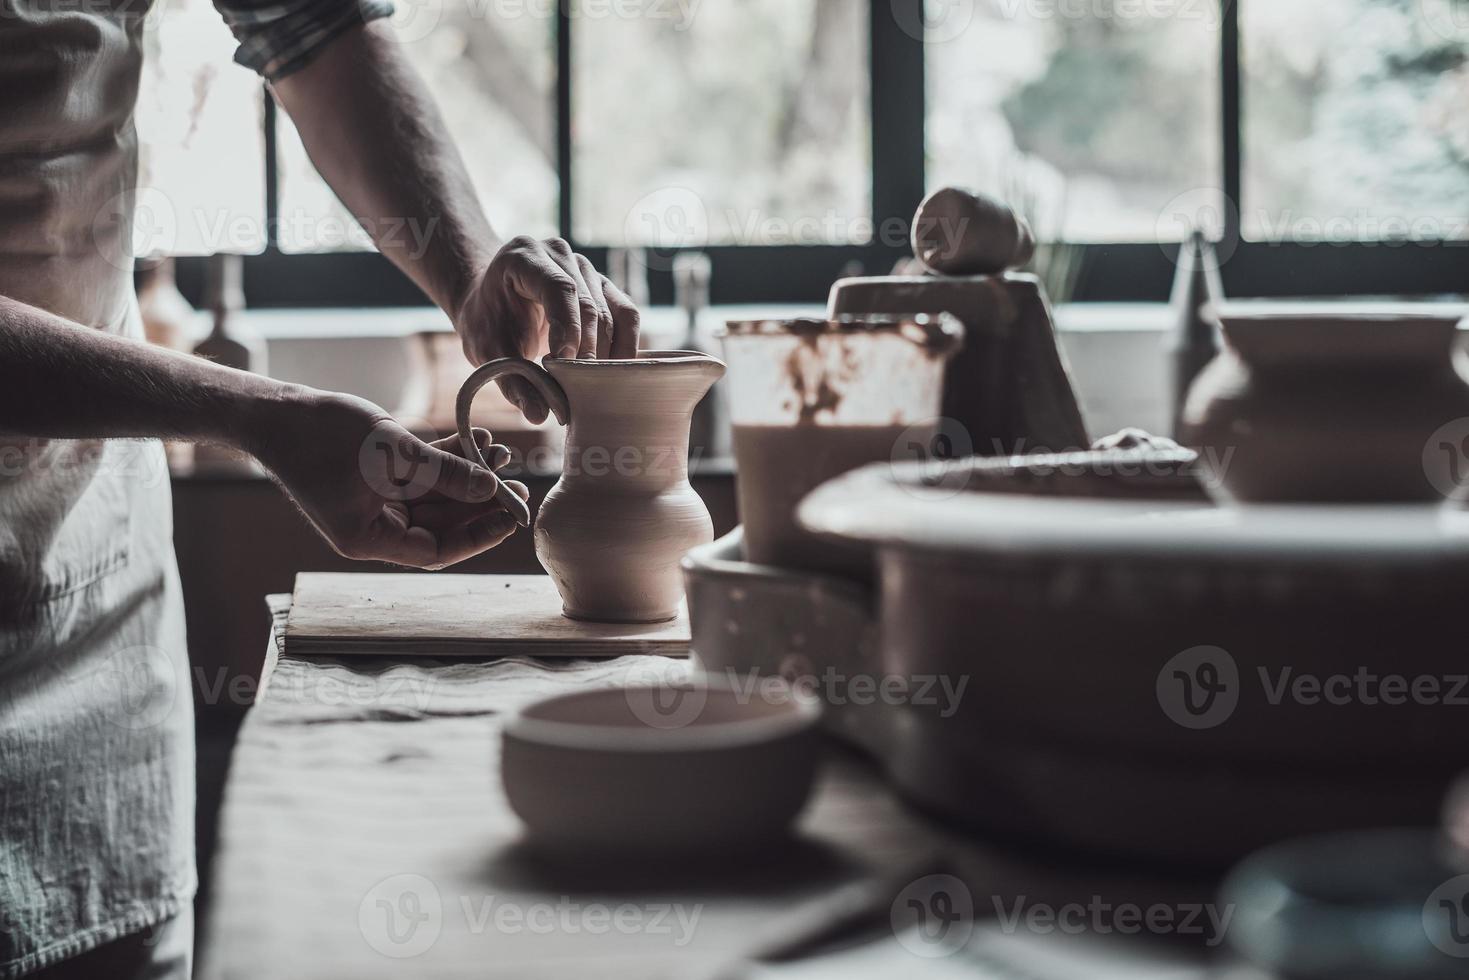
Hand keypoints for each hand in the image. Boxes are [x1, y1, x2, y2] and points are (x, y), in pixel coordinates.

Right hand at [252, 391, 528, 569]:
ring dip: (470, 476)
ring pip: (437, 496)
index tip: (510, 517)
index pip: (436, 551)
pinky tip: (480, 439)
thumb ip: (443, 472)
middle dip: (481, 503)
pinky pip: (423, 473)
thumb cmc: (319, 436)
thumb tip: (492, 487)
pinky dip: (450, 458)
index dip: (477, 537)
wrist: (273, 411)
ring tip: (503, 455)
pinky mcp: (379, 474)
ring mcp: (376, 500)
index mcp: (368, 539)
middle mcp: (375, 526)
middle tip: (519, 486)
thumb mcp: (391, 454)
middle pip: (442, 525)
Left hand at [454, 236, 640, 422]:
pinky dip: (624, 347)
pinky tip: (611, 372)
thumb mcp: (488, 350)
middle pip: (589, 304)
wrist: (491, 300)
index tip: (563, 363)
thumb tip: (539, 415)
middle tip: (578, 388)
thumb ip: (511, 379)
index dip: (568, 327)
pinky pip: (627, 315)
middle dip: (587, 350)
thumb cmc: (488, 322)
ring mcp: (586, 267)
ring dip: (606, 354)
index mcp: (525, 256)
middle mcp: (560, 254)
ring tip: (592, 385)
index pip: (559, 288)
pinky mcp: (603, 287)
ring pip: (613, 313)